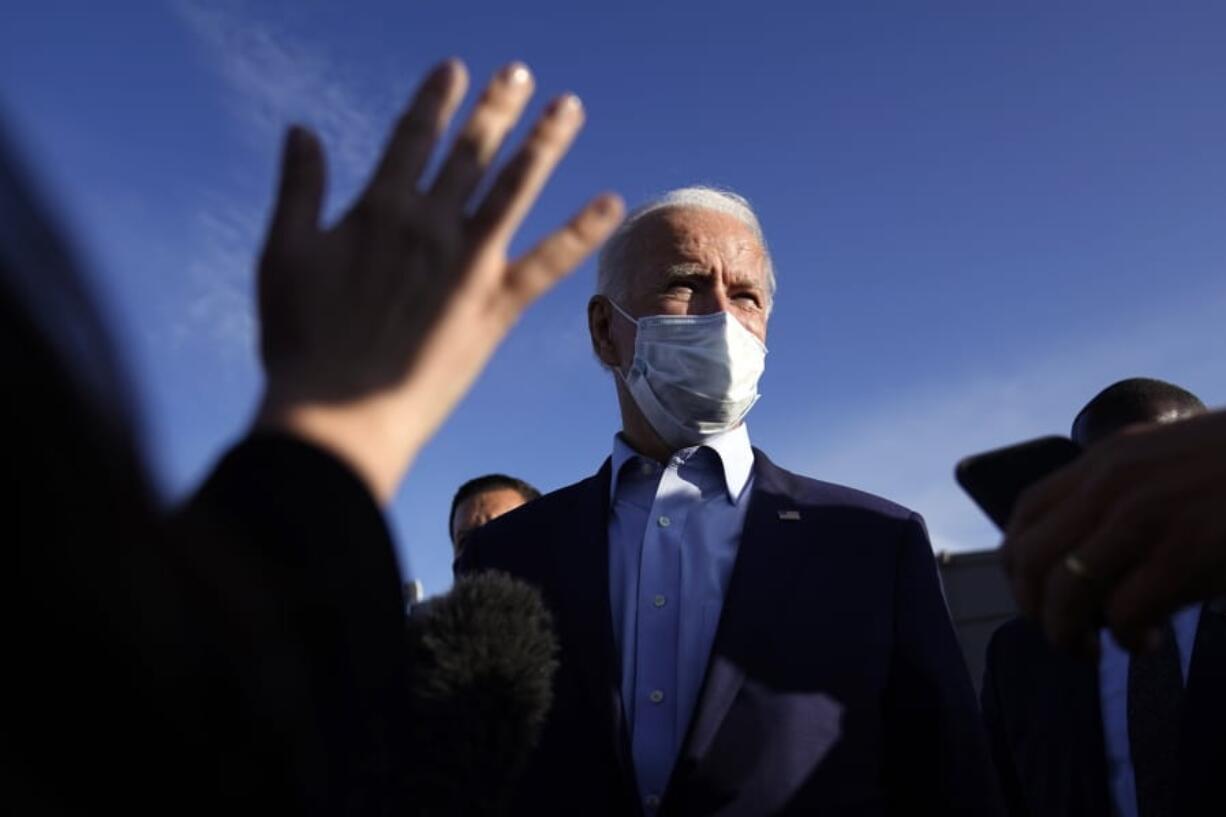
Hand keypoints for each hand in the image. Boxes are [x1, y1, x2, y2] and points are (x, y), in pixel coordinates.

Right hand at [255, 60, 622, 501]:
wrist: (340, 414)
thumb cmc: (300, 341)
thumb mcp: (283, 254)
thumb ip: (298, 188)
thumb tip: (302, 129)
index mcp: (379, 208)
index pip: (415, 137)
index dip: (436, 100)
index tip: (455, 69)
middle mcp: (431, 225)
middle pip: (472, 152)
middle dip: (497, 107)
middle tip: (521, 73)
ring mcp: (469, 264)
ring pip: (515, 189)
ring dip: (544, 144)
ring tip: (570, 108)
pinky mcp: (495, 307)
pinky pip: (547, 263)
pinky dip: (581, 232)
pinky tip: (611, 203)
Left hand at [1002, 409, 1225, 652]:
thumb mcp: (1168, 460)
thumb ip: (1122, 491)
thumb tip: (1081, 550)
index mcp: (1107, 460)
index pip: (1025, 512)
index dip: (1017, 563)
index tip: (1035, 594)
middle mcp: (1113, 484)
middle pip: (1032, 559)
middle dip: (1035, 609)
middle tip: (1063, 634)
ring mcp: (1146, 517)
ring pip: (1066, 592)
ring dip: (1068, 634)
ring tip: (1094, 648)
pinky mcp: (1185, 554)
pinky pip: (1123, 615)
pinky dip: (1125, 641)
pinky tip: (1146, 643)